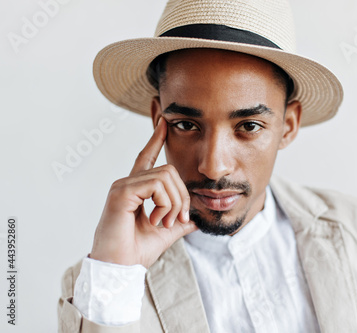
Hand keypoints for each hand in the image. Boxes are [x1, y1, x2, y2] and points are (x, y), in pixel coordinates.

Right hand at [89, 117, 197, 267]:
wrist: (120, 268)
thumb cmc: (136, 251)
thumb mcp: (166, 233)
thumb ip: (180, 222)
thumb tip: (197, 219)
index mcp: (137, 188)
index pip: (146, 157)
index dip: (155, 139)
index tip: (163, 122)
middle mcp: (128, 183)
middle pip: (169, 170)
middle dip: (182, 196)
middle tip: (178, 220)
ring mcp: (122, 186)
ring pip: (165, 177)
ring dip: (174, 203)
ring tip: (164, 223)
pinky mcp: (121, 193)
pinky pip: (156, 185)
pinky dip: (165, 204)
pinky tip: (155, 220)